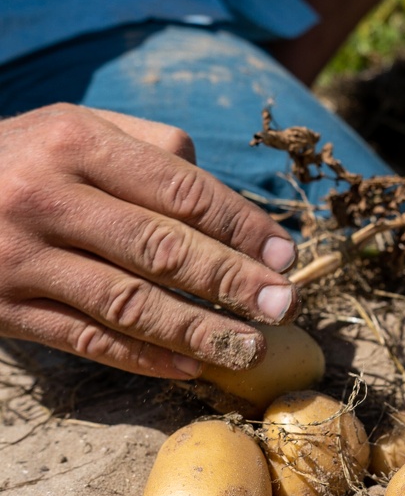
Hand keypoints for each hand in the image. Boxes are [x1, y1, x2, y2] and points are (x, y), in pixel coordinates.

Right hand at [0, 103, 299, 378]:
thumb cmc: (22, 156)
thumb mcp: (76, 128)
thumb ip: (152, 150)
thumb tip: (227, 203)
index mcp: (76, 142)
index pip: (182, 191)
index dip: (242, 226)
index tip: (285, 256)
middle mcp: (47, 197)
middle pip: (163, 248)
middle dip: (233, 281)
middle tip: (285, 305)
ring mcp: (20, 259)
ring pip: (128, 304)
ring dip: (198, 331)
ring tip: (251, 348)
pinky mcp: (4, 309)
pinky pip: (86, 339)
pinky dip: (143, 357)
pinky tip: (189, 367)